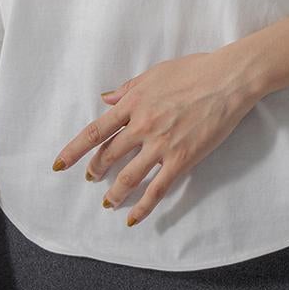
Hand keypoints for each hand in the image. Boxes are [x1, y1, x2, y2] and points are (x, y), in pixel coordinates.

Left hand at [51, 48, 260, 226]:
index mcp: (132, 104)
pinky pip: (158, 189)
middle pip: (109, 155)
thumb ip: (126, 90)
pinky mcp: (181, 159)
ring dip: (114, 194)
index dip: (74, 151)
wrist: (228, 80)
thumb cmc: (194, 71)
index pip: (94, 132)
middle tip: (91, 179)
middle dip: (95, 170)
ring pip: (128, 177)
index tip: (60, 164)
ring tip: (107, 203)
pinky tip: (133, 218)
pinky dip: (143, 206)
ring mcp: (161, 145)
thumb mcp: (154, 74)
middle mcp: (141, 126)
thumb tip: (104, 99)